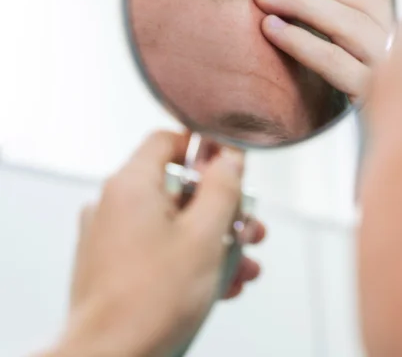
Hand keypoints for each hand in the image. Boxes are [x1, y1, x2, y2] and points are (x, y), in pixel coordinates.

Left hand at [46, 131, 263, 356]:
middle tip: (248, 227)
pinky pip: (161, 249)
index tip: (233, 170)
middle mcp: (115, 206)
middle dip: (223, 208)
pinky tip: (221, 284)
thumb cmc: (148, 303)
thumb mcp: (205, 236)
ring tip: (243, 265)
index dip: (207, 150)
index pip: (170, 140)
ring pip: (175, 223)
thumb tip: (230, 159)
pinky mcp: (114, 268)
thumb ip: (223, 189)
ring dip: (215, 240)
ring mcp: (111, 238)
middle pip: (179, 186)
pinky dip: (192, 260)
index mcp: (131, 186)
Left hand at [256, 0, 393, 103]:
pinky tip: (274, 32)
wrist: (385, 147)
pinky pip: (335, 62)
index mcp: (400, 27)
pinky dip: (302, 42)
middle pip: (359, 1)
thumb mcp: (352, 50)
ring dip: (302, 6)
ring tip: (263, 4)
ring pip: (350, 25)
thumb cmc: (351, 89)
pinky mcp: (371, 99)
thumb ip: (331, 16)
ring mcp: (390, 72)